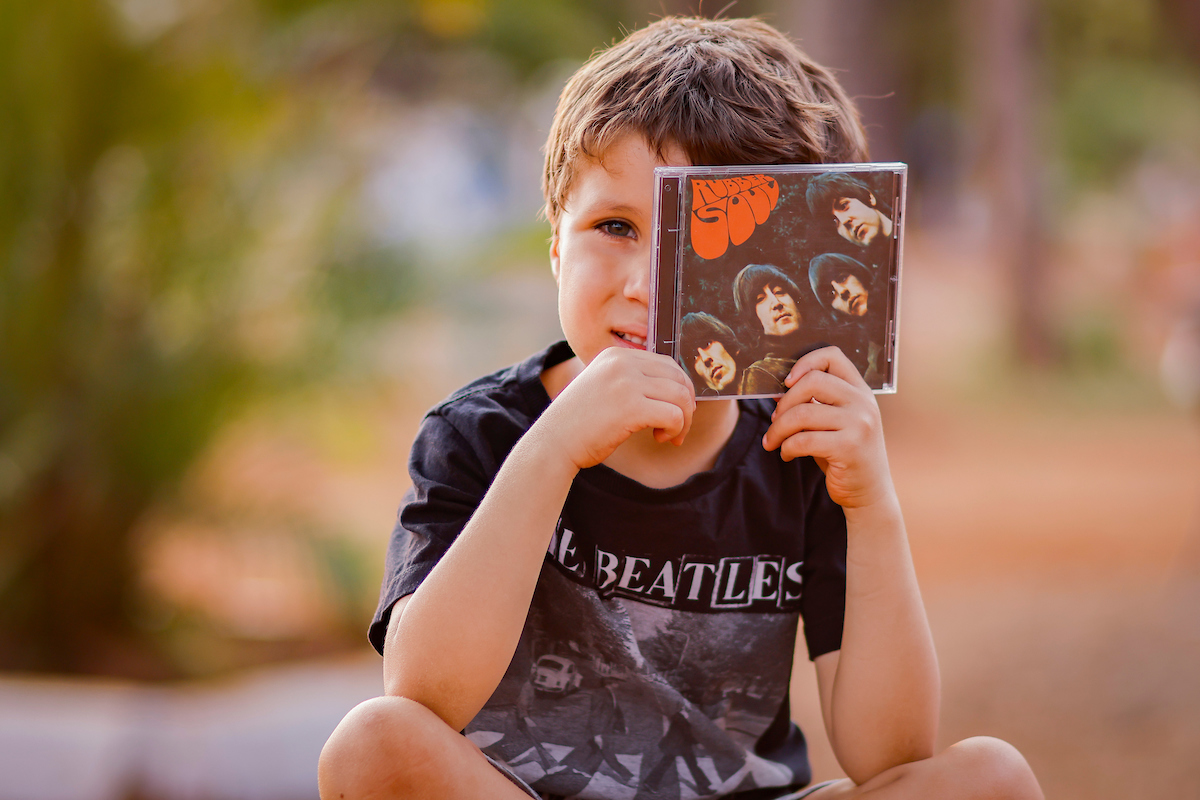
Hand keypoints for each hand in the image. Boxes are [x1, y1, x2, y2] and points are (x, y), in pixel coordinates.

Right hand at [541, 347, 695, 470]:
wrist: (553, 443)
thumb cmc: (580, 424)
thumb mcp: (604, 389)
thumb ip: (632, 381)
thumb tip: (677, 390)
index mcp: (616, 355)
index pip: (667, 363)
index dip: (679, 389)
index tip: (674, 411)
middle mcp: (622, 363)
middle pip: (678, 377)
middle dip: (686, 405)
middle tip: (677, 427)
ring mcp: (626, 382)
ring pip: (681, 396)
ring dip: (683, 420)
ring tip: (670, 435)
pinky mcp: (631, 407)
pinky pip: (674, 415)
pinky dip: (676, 429)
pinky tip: (660, 438)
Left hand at [761, 346, 893, 508]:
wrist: (869, 492)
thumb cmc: (845, 455)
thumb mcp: (833, 424)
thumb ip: (813, 404)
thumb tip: (777, 391)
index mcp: (860, 391)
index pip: (832, 356)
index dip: (805, 362)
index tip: (787, 382)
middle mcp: (863, 403)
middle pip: (812, 381)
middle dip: (784, 402)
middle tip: (774, 420)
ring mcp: (859, 424)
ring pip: (802, 413)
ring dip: (778, 429)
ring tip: (773, 441)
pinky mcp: (849, 447)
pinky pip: (803, 440)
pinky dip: (787, 447)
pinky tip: (787, 454)